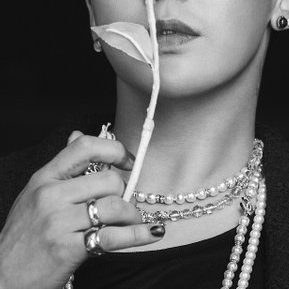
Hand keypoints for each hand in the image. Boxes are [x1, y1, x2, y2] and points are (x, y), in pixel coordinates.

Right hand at [0, 131, 163, 288]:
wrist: (2, 278)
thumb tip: (77, 135)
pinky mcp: (68, 248)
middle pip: (108, 180)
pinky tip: (153, 232)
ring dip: (131, 215)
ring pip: (115, 206)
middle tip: (124, 205)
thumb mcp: (34, 194)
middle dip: (124, 193)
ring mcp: (59, 222)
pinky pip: (114, 236)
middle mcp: (51, 196)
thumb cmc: (22, 237)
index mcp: (44, 178)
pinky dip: (139, 235)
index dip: (114, 150)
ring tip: (131, 222)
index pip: (85, 147)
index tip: (128, 161)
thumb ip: (61, 168)